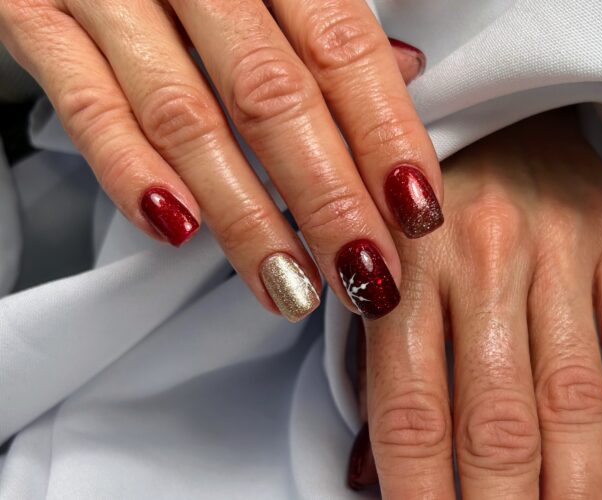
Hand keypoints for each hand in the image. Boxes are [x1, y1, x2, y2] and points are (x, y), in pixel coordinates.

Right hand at [0, 0, 440, 320]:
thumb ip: (328, 20)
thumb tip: (408, 68)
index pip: (342, 46)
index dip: (384, 134)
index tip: (415, 213)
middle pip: (273, 96)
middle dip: (329, 199)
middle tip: (366, 277)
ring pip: (187, 117)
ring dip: (245, 216)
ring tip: (289, 288)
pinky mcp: (31, 13)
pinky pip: (86, 105)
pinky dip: (132, 172)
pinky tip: (180, 233)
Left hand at [349, 108, 601, 498]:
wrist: (496, 102)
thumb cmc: (421, 193)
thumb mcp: (376, 260)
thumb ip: (369, 366)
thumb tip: (366, 476)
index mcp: (403, 263)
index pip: (410, 411)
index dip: (420, 496)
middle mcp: (481, 252)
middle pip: (493, 417)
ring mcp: (558, 243)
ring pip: (570, 396)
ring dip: (570, 488)